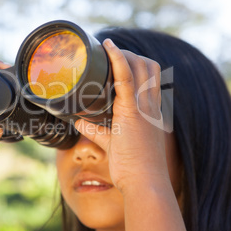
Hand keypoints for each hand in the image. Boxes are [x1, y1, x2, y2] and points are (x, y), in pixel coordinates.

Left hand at [75, 39, 168, 192]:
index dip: (137, 63)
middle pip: (147, 66)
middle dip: (130, 54)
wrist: (144, 182)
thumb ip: (97, 130)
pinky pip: (126, 78)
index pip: (151, 77)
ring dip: (123, 53)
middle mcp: (151, 105)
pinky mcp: (132, 112)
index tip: (119, 57)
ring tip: (105, 48)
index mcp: (151, 110)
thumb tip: (79, 120)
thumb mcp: (113, 142)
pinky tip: (108, 47)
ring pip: (139, 67)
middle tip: (108, 53)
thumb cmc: (133, 167)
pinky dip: (118, 60)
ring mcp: (143, 107)